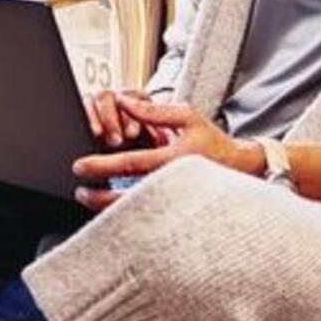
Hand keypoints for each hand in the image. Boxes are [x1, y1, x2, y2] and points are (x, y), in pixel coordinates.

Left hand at [72, 96, 263, 211]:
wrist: (239, 169)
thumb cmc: (212, 142)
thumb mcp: (187, 117)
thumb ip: (154, 110)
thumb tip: (124, 101)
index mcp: (174, 160)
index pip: (132, 164)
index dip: (103, 165)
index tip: (81, 166)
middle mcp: (173, 185)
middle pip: (128, 198)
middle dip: (99, 196)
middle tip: (80, 190)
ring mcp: (174, 203)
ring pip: (134, 214)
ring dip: (107, 209)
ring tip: (88, 198)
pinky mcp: (174, 213)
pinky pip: (144, 219)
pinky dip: (123, 216)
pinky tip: (109, 209)